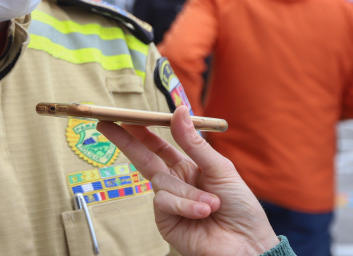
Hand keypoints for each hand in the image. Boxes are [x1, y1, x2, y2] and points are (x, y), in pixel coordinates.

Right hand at [96, 106, 279, 255]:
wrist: (246, 246)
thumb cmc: (240, 208)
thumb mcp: (220, 168)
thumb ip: (194, 143)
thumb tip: (178, 110)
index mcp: (188, 167)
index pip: (159, 145)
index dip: (143, 130)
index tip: (126, 115)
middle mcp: (174, 183)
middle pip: (144, 157)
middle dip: (125, 141)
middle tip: (105, 124)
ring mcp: (167, 203)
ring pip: (161, 182)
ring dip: (187, 193)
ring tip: (211, 206)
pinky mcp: (164, 221)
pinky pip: (163, 202)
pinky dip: (184, 205)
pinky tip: (202, 213)